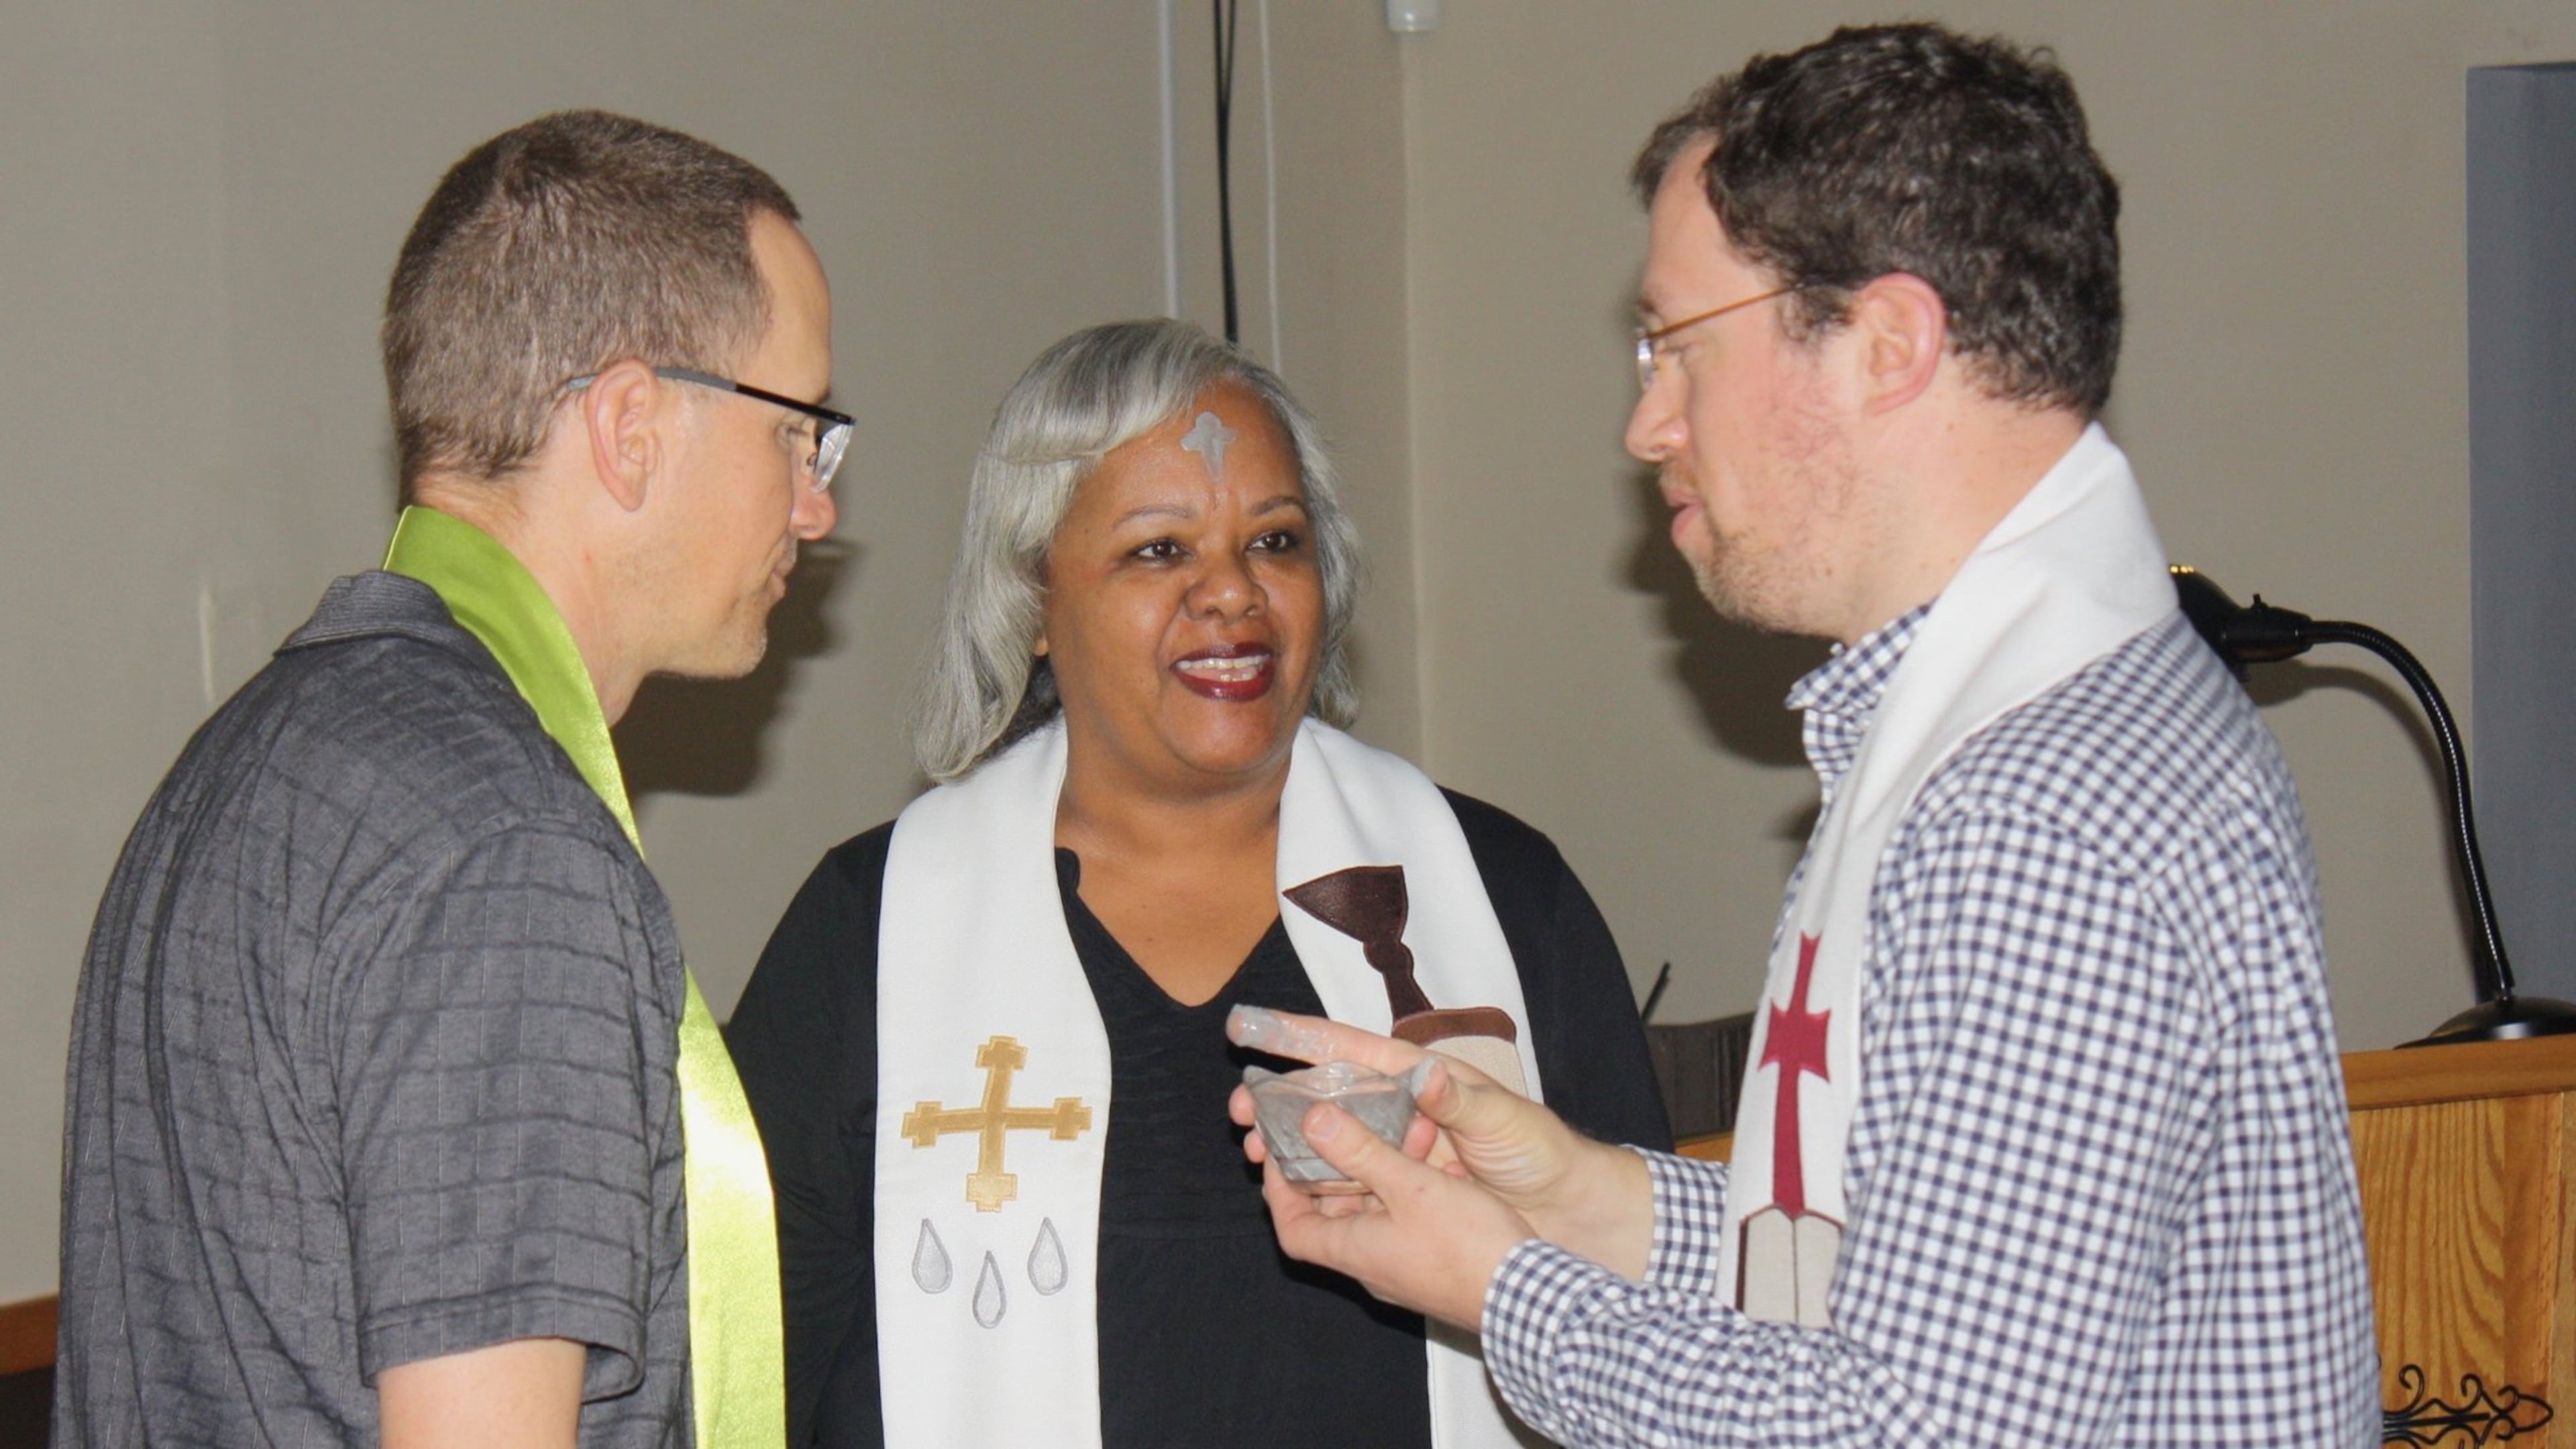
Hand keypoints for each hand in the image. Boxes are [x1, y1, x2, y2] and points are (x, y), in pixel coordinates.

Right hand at [1228, 1006, 1653, 1275]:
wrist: (1565, 1209)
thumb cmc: (1539, 1151)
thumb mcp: (1503, 1120)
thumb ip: (1461, 1100)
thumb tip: (1423, 1074)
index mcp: (1420, 1077)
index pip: (1351, 1048)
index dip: (1300, 1035)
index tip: (1253, 1025)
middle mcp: (1401, 1108)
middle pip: (1327, 1095)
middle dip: (1280, 1098)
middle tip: (1238, 1108)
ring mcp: (1398, 1149)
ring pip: (1331, 1140)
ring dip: (1291, 1143)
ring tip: (1253, 1150)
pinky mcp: (1402, 1187)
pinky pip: (1351, 1182)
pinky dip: (1320, 1184)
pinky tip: (1291, 1192)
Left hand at [1254, 1096, 1537, 1330]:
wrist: (1528, 1298)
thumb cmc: (1466, 1247)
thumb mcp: (1410, 1187)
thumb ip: (1360, 1151)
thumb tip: (1312, 1121)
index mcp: (1354, 1251)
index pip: (1293, 1227)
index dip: (1280, 1190)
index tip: (1282, 1152)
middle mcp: (1373, 1265)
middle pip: (1335, 1216)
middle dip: (1339, 1168)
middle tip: (1346, 1128)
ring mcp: (1405, 1268)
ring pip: (1380, 1213)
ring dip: (1386, 1172)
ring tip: (1410, 1133)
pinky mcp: (1435, 1265)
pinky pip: (1412, 1223)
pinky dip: (1417, 1190)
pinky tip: (1445, 1165)